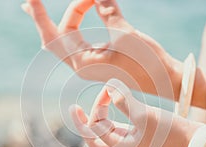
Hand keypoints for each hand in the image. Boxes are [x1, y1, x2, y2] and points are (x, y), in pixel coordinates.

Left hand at [21, 0, 180, 97]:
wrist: (164, 79)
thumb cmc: (147, 63)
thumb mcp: (125, 34)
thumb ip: (108, 10)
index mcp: (83, 63)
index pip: (53, 37)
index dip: (40, 17)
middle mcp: (82, 65)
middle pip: (58, 36)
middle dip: (50, 16)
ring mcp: (90, 62)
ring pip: (69, 37)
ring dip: (67, 17)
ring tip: (59, 2)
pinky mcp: (100, 58)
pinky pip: (81, 38)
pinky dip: (79, 22)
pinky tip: (82, 10)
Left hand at [69, 79, 193, 146]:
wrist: (195, 143)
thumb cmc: (171, 133)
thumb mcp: (145, 115)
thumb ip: (125, 100)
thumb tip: (109, 87)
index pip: (91, 137)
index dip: (80, 122)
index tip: (75, 107)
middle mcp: (123, 146)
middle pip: (97, 133)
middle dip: (93, 115)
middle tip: (102, 96)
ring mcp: (132, 140)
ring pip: (108, 128)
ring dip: (105, 112)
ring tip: (108, 95)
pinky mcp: (140, 133)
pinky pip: (120, 124)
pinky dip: (116, 111)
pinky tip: (119, 100)